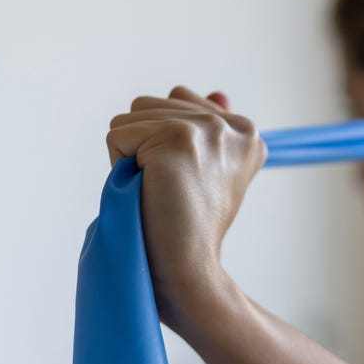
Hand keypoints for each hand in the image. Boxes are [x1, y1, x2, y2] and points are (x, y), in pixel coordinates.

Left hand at [106, 87, 265, 322]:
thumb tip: (216, 94)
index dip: (163, 142)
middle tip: (169, 189)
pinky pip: (118, 135)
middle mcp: (233, 126)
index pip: (177, 101)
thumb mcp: (209, 171)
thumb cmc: (190, 228)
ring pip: (131, 117)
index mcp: (246, 131)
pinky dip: (119, 166)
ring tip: (159, 190)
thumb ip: (209, 127)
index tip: (185, 182)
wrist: (189, 270)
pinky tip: (149, 190)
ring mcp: (209, 129)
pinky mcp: (178, 138)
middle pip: (151, 104)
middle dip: (144, 145)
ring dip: (131, 155)